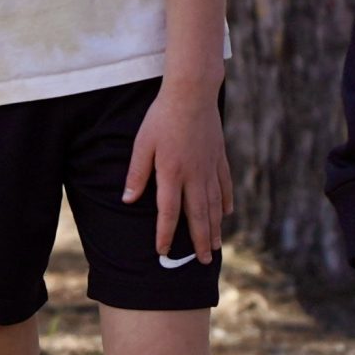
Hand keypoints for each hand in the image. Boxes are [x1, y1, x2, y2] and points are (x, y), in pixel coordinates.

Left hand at [122, 80, 230, 261]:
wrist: (192, 93)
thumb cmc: (162, 117)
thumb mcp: (142, 144)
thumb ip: (137, 174)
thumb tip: (127, 199)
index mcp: (172, 173)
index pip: (169, 212)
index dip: (165, 234)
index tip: (162, 251)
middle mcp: (194, 175)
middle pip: (198, 215)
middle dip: (200, 241)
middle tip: (202, 261)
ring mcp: (210, 167)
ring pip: (215, 204)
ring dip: (215, 228)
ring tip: (216, 246)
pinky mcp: (219, 157)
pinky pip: (225, 185)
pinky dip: (226, 201)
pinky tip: (226, 213)